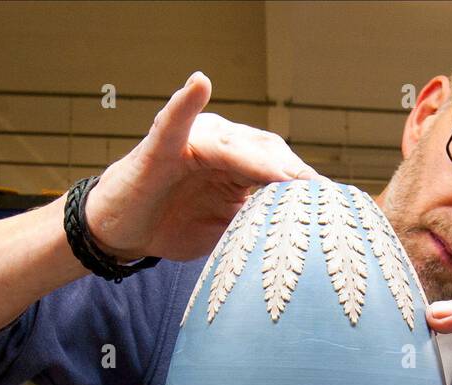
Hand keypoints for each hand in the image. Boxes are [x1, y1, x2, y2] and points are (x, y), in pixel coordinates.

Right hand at [85, 72, 317, 261]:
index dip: (303, 184)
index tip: (330, 204)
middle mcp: (220, 144)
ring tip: (286, 176)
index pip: (279, 167)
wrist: (121, 231)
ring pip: (234, 144)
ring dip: (261, 159)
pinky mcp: (159, 146)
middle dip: (291, 174)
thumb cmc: (172, 224)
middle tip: (315, 196)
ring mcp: (191, 140)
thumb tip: (295, 234)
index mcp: (237, 163)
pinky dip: (184, 102)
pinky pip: (174, 120)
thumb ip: (254, 225)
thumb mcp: (222, 231)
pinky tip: (198, 84)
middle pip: (265, 152)